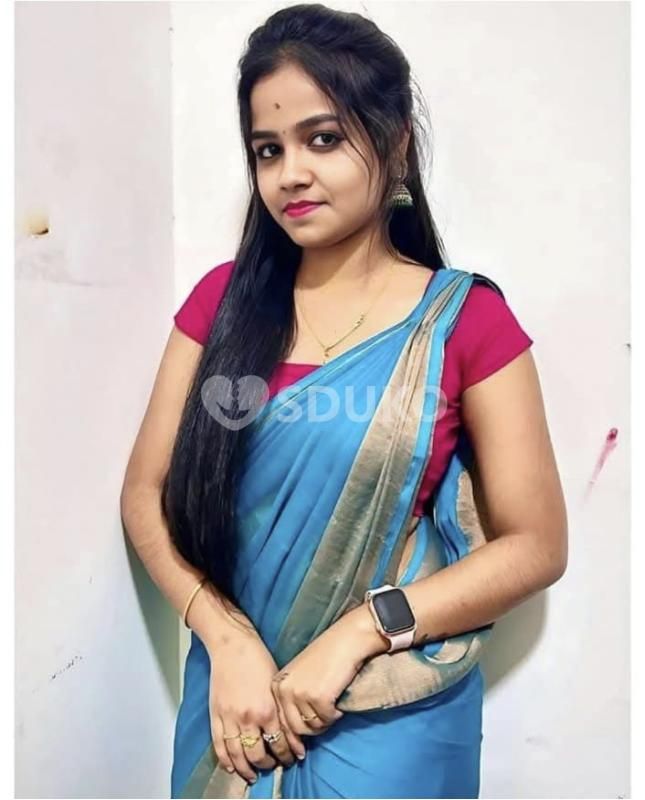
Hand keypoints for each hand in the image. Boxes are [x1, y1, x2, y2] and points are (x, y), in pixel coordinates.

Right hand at [207, 627, 305, 783]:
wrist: (232, 645)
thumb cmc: (257, 659)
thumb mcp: (276, 684)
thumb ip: (280, 708)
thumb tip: (288, 729)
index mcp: (268, 709)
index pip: (280, 743)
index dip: (288, 754)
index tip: (293, 757)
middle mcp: (249, 718)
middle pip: (259, 754)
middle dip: (270, 764)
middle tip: (276, 766)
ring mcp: (230, 719)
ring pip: (238, 755)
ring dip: (247, 769)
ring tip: (254, 775)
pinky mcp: (216, 715)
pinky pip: (220, 745)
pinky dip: (226, 760)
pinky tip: (232, 767)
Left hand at [270, 609, 380, 736]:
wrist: (346, 640)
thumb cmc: (327, 657)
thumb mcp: (300, 677)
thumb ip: (292, 701)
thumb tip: (295, 736)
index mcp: (276, 685)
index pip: (280, 723)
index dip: (292, 739)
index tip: (301, 751)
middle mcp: (284, 690)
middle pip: (295, 729)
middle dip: (311, 733)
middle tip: (325, 724)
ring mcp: (300, 694)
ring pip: (311, 727)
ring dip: (324, 722)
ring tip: (332, 706)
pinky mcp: (318, 698)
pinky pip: (327, 720)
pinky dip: (335, 715)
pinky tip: (338, 702)